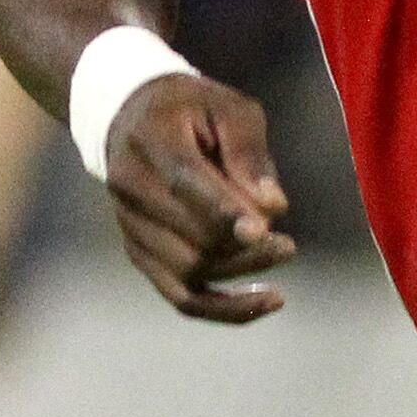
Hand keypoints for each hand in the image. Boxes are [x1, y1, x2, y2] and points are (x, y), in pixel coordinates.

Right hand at [104, 72, 295, 323]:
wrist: (130, 118)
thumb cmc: (190, 109)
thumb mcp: (227, 107)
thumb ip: (249, 151)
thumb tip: (273, 207)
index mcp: (151, 141)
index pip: (184, 182)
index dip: (225, 212)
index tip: (266, 231)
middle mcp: (131, 187)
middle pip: (188, 236)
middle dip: (243, 249)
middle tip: (286, 244)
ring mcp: (130, 225)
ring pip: (186, 271)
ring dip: (238, 272)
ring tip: (279, 254)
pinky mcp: (138, 252)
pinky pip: (180, 295)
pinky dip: (223, 308)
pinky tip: (263, 303)